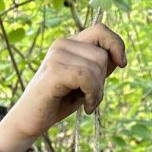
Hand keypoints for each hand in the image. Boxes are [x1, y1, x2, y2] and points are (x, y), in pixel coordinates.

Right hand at [0, 23, 127, 151]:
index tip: (121, 64)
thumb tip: (118, 58)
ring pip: (96, 67)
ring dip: (98, 92)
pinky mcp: (55, 71)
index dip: (116, 44)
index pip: (101, 30)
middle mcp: (62, 44)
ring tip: (87, 104)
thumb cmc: (56, 103)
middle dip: (103, 80)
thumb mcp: (83, 83)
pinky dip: (92, 95)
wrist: (30, 121)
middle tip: (92, 98)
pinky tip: (86, 107)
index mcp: (69, 44)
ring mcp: (57, 56)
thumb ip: (97, 68)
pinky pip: (86, 77)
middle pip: (102, 54)